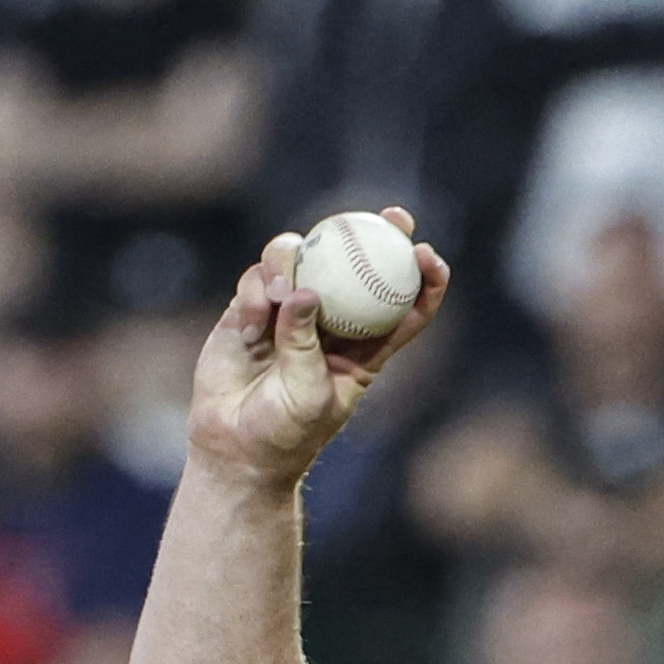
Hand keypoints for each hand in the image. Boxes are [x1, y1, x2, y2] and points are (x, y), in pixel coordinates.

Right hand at [185, 212, 447, 490]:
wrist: (234, 448)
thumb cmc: (284, 433)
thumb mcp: (307, 395)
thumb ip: (305, 345)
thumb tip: (305, 293)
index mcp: (364, 350)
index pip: (404, 309)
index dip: (424, 279)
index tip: (428, 254)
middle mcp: (331, 323)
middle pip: (360, 266)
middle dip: (379, 233)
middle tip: (391, 216)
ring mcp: (290, 311)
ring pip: (303, 259)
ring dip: (293, 262)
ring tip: (281, 292)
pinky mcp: (253, 308)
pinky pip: (258, 278)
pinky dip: (255, 293)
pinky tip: (250, 324)